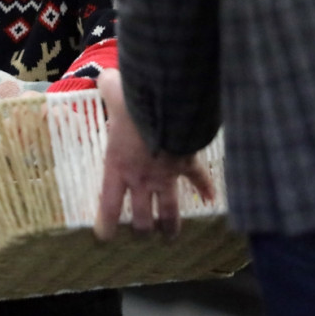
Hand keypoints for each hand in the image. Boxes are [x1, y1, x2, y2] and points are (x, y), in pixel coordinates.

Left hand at [94, 69, 214, 239]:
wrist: (170, 105)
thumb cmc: (136, 102)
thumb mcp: (113, 91)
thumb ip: (105, 86)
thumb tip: (103, 77)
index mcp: (118, 166)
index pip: (110, 205)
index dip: (107, 225)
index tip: (104, 238)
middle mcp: (142, 178)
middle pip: (142, 217)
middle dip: (142, 230)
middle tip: (140, 236)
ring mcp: (167, 175)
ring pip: (169, 210)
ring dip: (170, 225)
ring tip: (170, 237)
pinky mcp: (188, 164)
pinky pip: (199, 179)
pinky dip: (206, 188)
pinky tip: (212, 200)